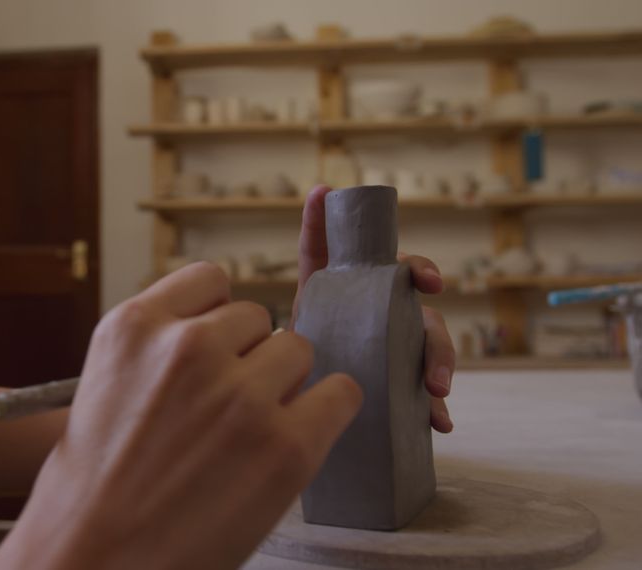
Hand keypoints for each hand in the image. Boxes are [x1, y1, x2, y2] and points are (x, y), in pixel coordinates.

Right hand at [0, 262, 361, 569]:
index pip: (210, 280)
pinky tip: (298, 436)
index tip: (215, 346)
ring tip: (252, 429)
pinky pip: (340, 394)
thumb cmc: (91, 488)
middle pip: (257, 317)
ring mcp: (241, 395)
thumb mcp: (104, 384)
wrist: (93, 560)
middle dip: (248, 355)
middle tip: (227, 405)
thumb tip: (219, 334)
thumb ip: (157, 346)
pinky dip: (327, 412)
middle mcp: (188, 348)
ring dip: (283, 384)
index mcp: (135, 327)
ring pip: (297, 350)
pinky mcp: (285, 446)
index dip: (217, 317)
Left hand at [293, 185, 455, 432]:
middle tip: (432, 359)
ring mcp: (397, 353)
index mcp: (374, 293)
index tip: (429, 282)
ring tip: (435, 395)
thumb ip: (317, 238)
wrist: (291, 383)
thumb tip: (322, 188)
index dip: (422, 271)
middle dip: (436, 340)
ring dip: (440, 373)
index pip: (405, 274)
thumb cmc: (310, 322)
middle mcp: (391, 320)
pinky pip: (423, 398)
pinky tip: (440, 424)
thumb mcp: (310, 284)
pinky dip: (434, 411)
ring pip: (429, 357)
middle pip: (424, 321)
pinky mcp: (398, 386)